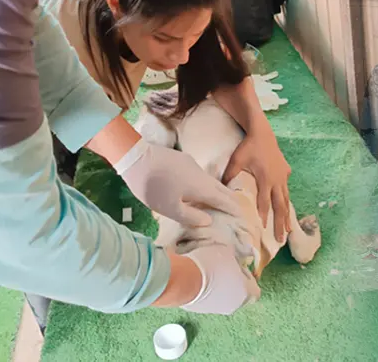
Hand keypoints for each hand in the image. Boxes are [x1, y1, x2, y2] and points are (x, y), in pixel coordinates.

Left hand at [115, 138, 244, 228]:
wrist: (136, 157)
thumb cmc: (153, 187)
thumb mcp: (170, 208)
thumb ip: (191, 216)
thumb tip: (208, 220)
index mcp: (200, 187)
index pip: (222, 199)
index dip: (232, 208)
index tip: (241, 215)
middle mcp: (200, 174)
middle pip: (219, 188)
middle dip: (228, 198)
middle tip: (236, 207)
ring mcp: (191, 165)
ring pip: (209, 180)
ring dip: (216, 191)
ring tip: (219, 200)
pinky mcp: (182, 160)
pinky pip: (199, 175)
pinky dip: (204, 184)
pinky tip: (197, 188)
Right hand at [180, 244, 260, 314]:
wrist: (184, 279)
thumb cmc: (211, 264)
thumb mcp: (228, 252)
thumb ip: (235, 259)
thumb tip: (232, 261)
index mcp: (245, 294)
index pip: (255, 290)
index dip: (248, 278)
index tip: (238, 267)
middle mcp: (233, 306)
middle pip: (239, 295)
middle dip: (233, 283)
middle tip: (224, 269)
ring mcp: (216, 310)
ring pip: (223, 299)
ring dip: (219, 288)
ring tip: (208, 274)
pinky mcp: (199, 311)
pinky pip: (208, 301)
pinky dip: (205, 293)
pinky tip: (197, 280)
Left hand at [222, 127, 291, 241]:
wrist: (262, 132)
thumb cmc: (248, 147)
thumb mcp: (236, 161)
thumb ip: (229, 176)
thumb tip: (220, 191)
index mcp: (266, 179)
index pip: (265, 202)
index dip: (264, 216)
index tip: (263, 230)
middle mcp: (277, 180)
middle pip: (280, 206)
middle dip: (281, 224)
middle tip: (281, 239)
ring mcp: (283, 176)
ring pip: (286, 199)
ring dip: (287, 215)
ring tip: (289, 230)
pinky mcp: (286, 171)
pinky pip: (286, 189)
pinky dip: (287, 200)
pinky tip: (288, 206)